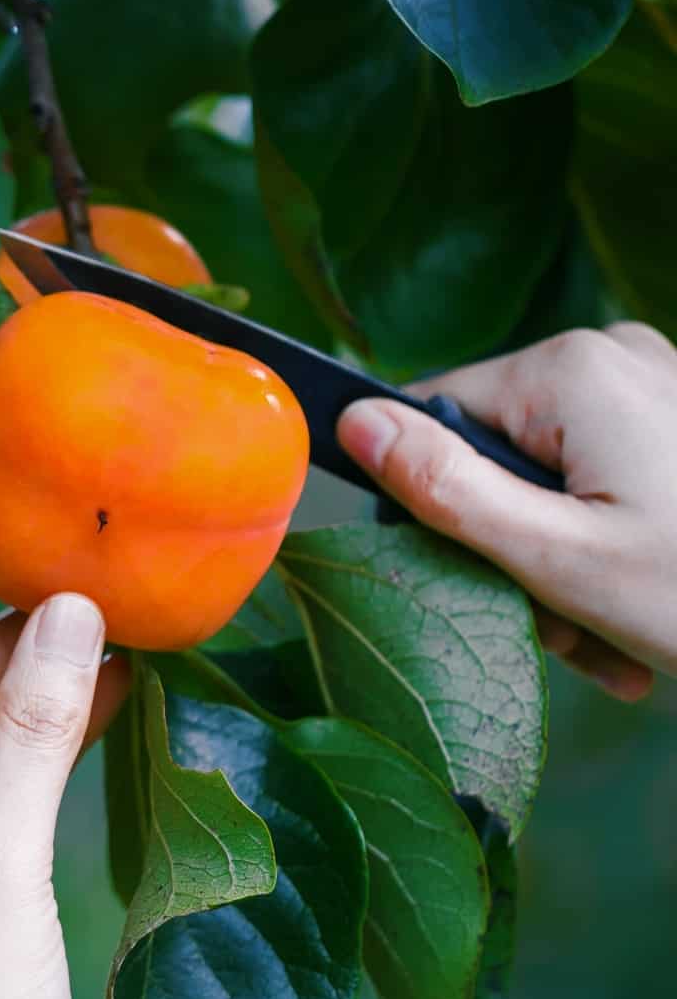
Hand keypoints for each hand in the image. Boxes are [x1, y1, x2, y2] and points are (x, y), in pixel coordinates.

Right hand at [337, 323, 676, 700]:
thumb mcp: (561, 560)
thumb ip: (448, 490)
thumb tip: (352, 425)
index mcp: (573, 372)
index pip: (437, 412)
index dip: (436, 503)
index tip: (480, 582)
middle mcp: (614, 356)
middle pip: (501, 455)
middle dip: (518, 556)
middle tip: (566, 637)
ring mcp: (656, 383)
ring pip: (554, 478)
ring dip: (567, 569)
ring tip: (615, 642)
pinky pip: (607, 475)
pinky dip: (611, 545)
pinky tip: (642, 609)